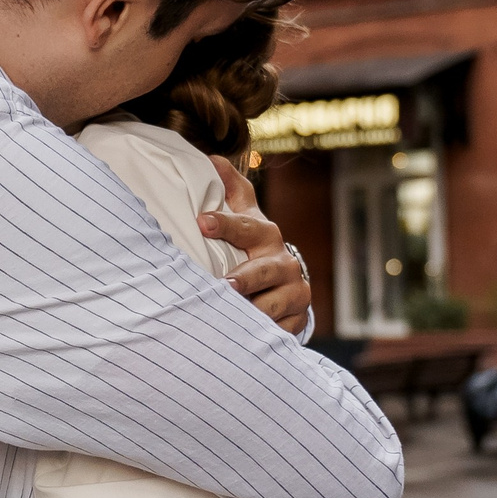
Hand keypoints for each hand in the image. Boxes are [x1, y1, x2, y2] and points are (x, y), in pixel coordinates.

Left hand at [202, 157, 310, 336]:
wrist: (284, 284)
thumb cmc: (252, 246)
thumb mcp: (244, 218)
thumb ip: (231, 191)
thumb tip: (212, 157)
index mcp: (265, 235)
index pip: (246, 226)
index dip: (224, 224)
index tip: (201, 222)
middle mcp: (284, 263)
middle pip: (265, 270)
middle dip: (246, 278)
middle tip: (225, 285)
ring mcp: (294, 293)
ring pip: (274, 305)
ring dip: (254, 312)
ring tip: (232, 318)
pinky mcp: (295, 320)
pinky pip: (280, 330)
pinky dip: (264, 335)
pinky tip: (246, 340)